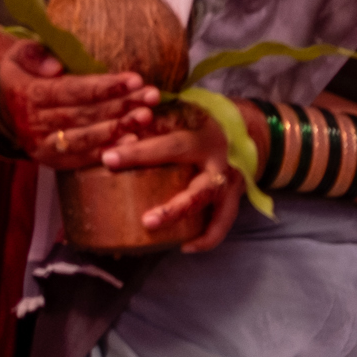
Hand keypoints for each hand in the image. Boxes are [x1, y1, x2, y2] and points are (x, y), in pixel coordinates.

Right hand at [0, 40, 158, 165]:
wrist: (4, 115)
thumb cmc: (22, 78)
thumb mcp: (17, 57)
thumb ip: (33, 54)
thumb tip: (56, 67)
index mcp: (28, 94)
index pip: (72, 90)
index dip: (104, 87)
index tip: (135, 79)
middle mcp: (34, 123)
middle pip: (84, 114)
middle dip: (121, 105)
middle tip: (151, 97)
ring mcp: (44, 146)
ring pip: (87, 137)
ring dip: (120, 128)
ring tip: (147, 116)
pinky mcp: (54, 161)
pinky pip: (85, 158)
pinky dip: (110, 150)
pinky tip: (134, 141)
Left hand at [96, 98, 243, 253]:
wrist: (248, 128)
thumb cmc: (202, 119)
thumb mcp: (181, 110)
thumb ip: (153, 120)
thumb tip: (116, 133)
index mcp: (203, 138)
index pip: (171, 146)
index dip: (140, 153)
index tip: (108, 159)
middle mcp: (219, 163)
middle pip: (199, 189)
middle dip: (173, 207)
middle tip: (146, 221)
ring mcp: (229, 183)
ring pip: (213, 210)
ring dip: (187, 223)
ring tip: (155, 230)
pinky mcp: (233, 198)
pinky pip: (222, 223)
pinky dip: (207, 238)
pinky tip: (184, 246)